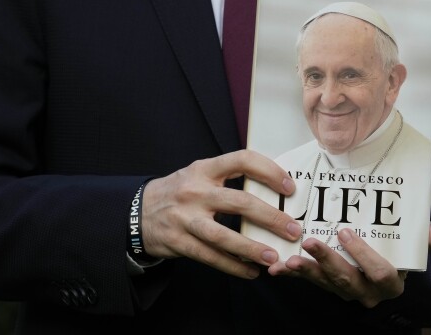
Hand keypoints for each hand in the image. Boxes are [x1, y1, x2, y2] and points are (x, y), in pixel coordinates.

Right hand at [141, 150, 301, 278]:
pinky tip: (250, 271)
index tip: (289, 187)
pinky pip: (210, 257)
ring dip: (252, 248)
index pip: (242, 160)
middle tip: (293, 230)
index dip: (270, 171)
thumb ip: (227, 178)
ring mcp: (185, 218)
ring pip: (223, 236)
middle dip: (271, 217)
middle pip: (239, 202)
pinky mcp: (178, 242)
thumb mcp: (198, 175)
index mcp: (204, 169)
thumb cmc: (179, 192)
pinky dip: (233, 266)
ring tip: (273, 257)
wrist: (137, 211)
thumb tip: (272, 190)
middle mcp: (195, 191)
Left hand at [267, 222, 430, 306]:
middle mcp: (367, 291)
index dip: (363, 254)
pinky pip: (308, 281)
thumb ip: (428, 240)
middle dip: (326, 261)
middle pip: (346, 278)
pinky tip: (276, 267)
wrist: (388, 269)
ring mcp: (345, 290)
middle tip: (310, 242)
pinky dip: (291, 274)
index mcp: (390, 283)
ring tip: (288, 260)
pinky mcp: (327, 284)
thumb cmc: (401, 252)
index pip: (380, 273)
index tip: (346, 233)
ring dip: (305, 271)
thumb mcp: (417, 246)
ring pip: (324, 282)